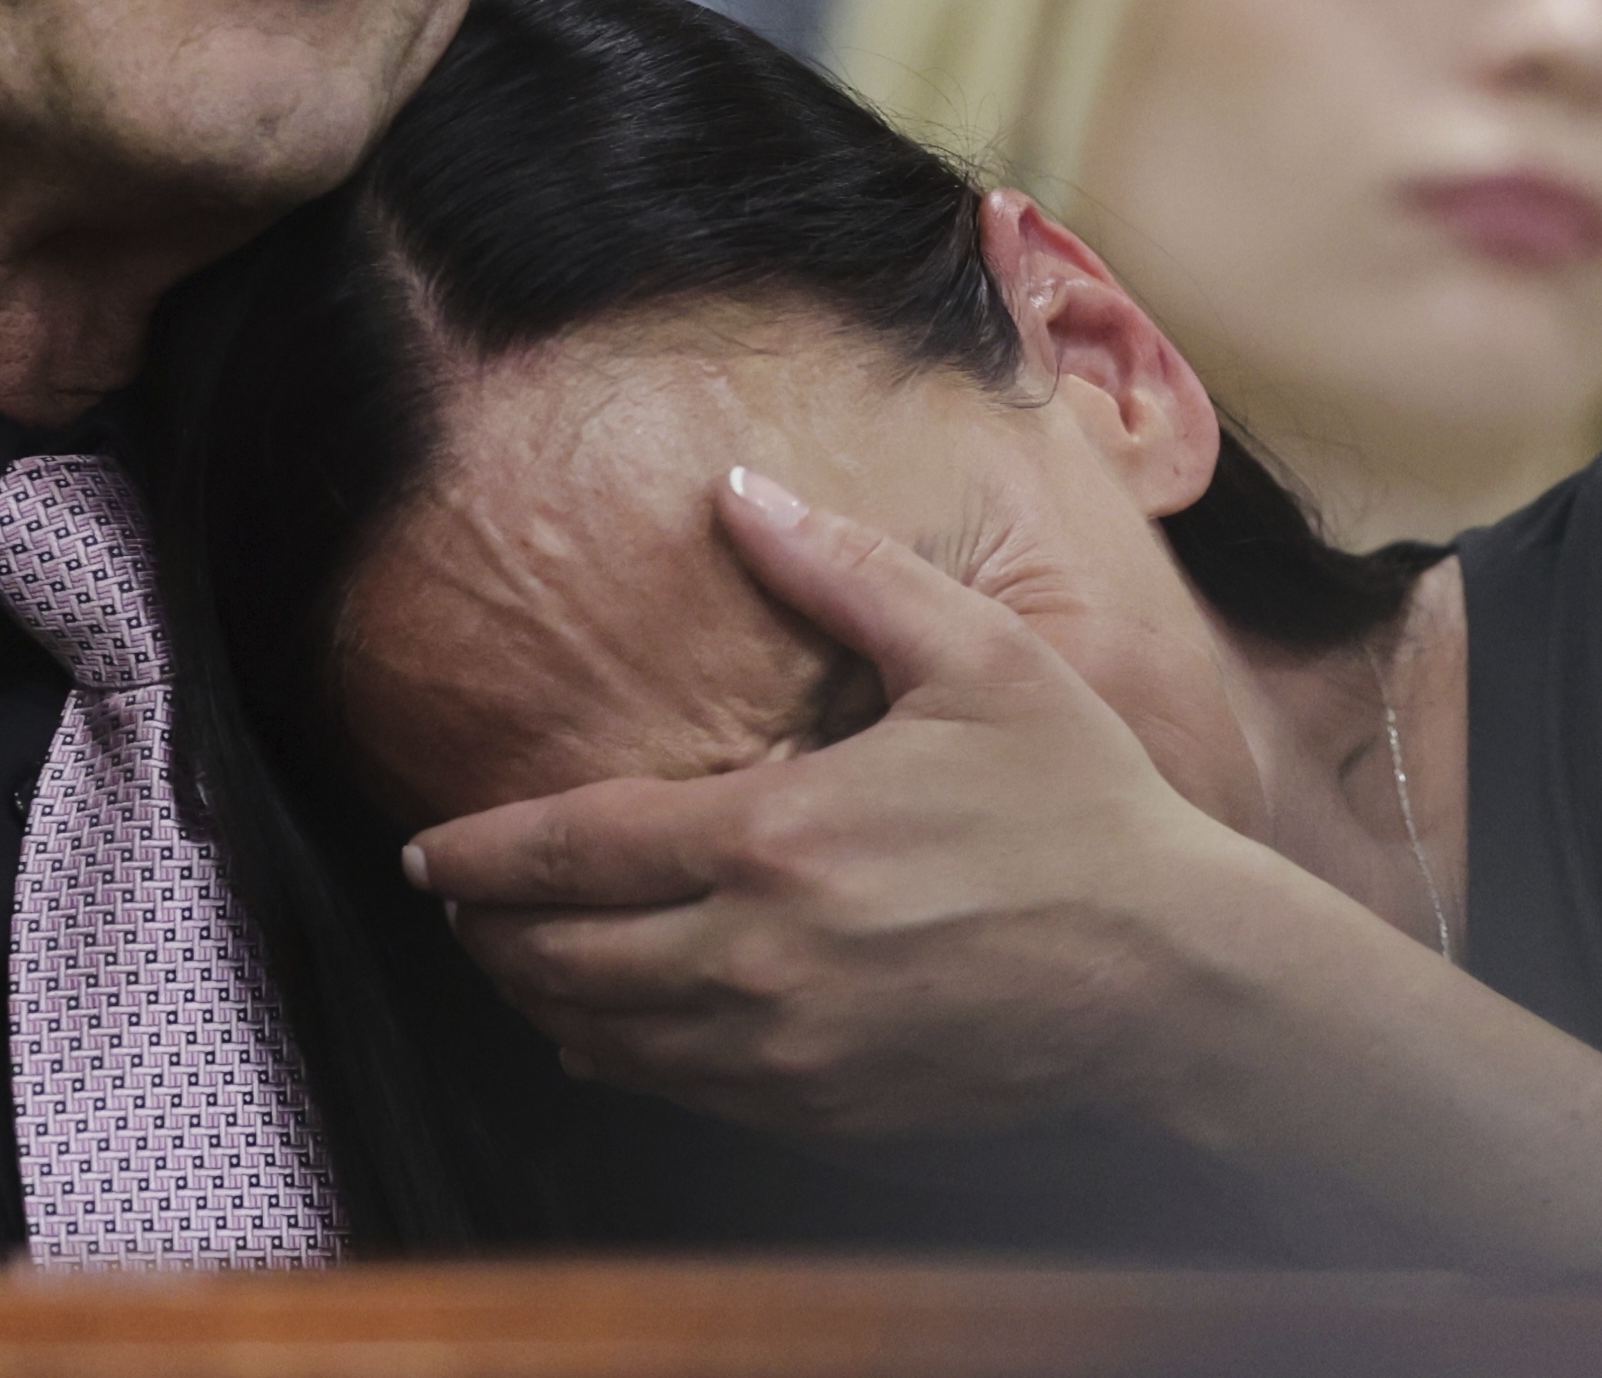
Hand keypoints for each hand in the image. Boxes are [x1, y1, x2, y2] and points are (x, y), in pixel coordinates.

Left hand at [403, 468, 1269, 1135]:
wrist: (1173, 977)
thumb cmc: (1083, 808)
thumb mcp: (976, 660)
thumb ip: (842, 574)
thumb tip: (738, 491)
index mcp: (780, 835)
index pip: (578, 849)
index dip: (485, 853)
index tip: (427, 852)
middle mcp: (759, 957)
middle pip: (563, 957)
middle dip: (490, 931)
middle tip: (456, 903)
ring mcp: (785, 1051)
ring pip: (606, 1037)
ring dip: (538, 998)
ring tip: (511, 958)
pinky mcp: (821, 1109)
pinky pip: (675, 1092)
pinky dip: (615, 1059)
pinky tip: (603, 1032)